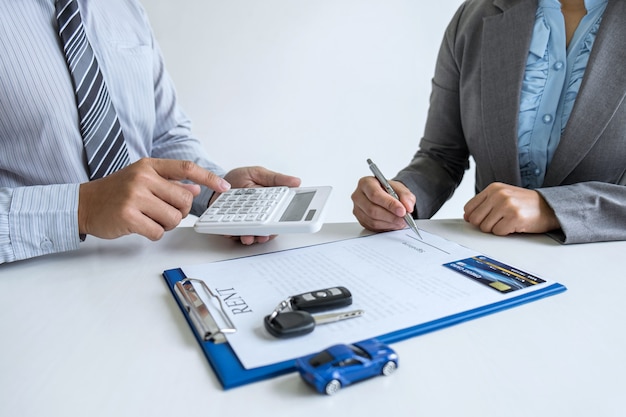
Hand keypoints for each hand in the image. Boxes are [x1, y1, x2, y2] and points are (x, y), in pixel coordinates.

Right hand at [78, 158, 230, 239]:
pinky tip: (141, 226)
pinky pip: (157, 232)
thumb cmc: (117, 192)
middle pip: (183, 200)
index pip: (187, 168)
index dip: (208, 178)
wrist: (84, 204)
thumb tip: (195, 189)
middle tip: (163, 212)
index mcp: (149, 166)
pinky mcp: (128, 216)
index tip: (224, 187)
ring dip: (166, 225)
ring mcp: (134, 196)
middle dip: (180, 212)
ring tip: (150, 219)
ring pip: (173, 218)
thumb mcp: (143, 179)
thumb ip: (170, 182)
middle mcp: (143, 178)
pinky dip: (154, 233)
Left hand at [214, 166, 300, 244]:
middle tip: (266, 232)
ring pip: (255, 236)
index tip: (293, 222)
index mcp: (270, 203)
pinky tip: (235, 232)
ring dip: (253, 237)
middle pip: (270, 229)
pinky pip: (237, 235)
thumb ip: (276, 179)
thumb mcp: (258, 173)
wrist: (216, 186)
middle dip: (269, 233)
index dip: (290, 220)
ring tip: (249, 235)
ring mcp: (248, 223)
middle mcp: (261, 215)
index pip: (283, 214)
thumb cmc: (238, 179)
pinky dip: (236, 235)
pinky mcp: (234, 228)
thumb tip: (296, 182)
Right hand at [351, 176, 415, 231]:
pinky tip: (394, 223)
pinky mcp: (361, 220)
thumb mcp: (400, 188)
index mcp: (366, 183)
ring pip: (372, 220)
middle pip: (372, 209)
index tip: (402, 210)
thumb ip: (405, 196)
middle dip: (391, 216)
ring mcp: (357, 209)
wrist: (385, 196)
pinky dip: (386, 227)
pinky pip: (372, 227)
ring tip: (401, 221)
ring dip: (389, 223)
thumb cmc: (389, 190)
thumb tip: (408, 207)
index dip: (389, 204)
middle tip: (404, 218)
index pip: (375, 194)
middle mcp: (358, 196)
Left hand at [463, 182, 559, 235]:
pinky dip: (505, 233)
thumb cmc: (526, 204)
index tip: (485, 218)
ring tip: (508, 221)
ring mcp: (506, 205)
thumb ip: (484, 204)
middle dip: (485, 224)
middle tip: (499, 221)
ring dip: (496, 229)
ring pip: (485, 227)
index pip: (469, 208)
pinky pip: (498, 232)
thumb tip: (467, 216)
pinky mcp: (514, 217)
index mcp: (493, 188)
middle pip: (475, 219)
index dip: (475, 217)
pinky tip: (515, 225)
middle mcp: (498, 194)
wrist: (550, 207)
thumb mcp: (503, 197)